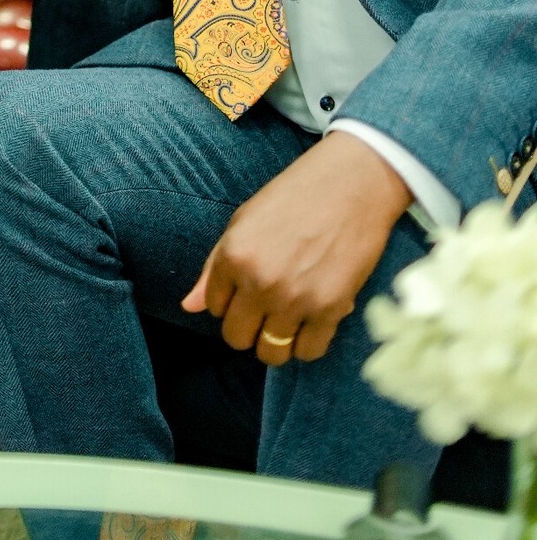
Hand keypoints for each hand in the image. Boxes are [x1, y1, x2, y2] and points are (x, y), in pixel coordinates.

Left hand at [181, 131, 411, 366]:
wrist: (351, 185)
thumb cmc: (294, 197)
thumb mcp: (244, 222)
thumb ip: (214, 269)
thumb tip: (188, 307)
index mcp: (234, 256)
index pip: (214, 308)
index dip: (229, 302)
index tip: (246, 290)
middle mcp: (259, 282)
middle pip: (237, 338)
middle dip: (247, 328)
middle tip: (265, 310)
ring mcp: (295, 299)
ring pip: (271, 354)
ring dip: (275, 342)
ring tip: (287, 319)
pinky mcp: (330, 309)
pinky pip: (309, 353)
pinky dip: (307, 343)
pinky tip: (311, 321)